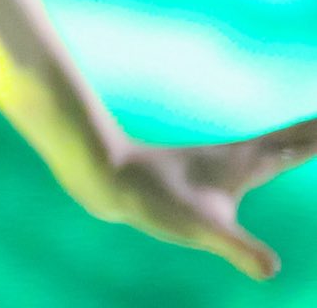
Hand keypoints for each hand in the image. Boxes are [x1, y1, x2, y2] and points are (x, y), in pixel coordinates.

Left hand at [85, 117, 316, 278]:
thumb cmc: (155, 200)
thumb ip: (238, 248)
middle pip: (292, 139)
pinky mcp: (213, 171)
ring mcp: (226, 161)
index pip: (299, 145)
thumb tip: (272, 271)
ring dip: (302, 138)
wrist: (109, 176)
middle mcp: (240, 156)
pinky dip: (280, 151)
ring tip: (316, 134)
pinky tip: (274, 158)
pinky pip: (259, 156)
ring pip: (276, 144)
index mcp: (246, 163)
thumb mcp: (202, 229)